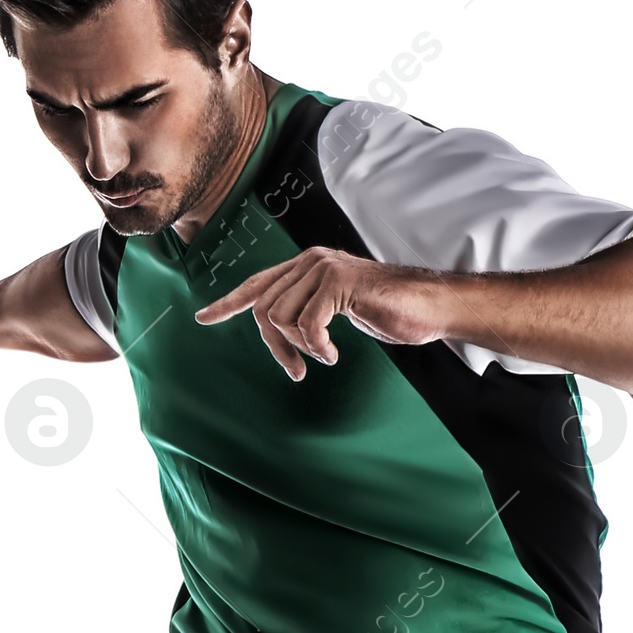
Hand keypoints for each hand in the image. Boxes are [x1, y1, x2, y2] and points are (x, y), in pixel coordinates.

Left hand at [194, 248, 448, 380]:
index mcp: (307, 266)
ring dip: (298, 348)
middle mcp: (310, 261)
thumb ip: (309, 308)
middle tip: (296, 372)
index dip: (228, 303)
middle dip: (275, 347)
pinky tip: (333, 354)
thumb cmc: (389, 310)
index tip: (204, 318)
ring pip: (280, 317)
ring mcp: (324, 268)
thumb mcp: (339, 309)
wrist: (428, 306)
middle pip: (264, 308)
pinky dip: (316, 347)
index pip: (257, 283)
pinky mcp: (339, 283)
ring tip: (322, 357)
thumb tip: (281, 328)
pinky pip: (306, 324)